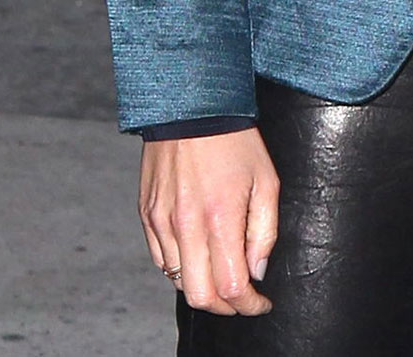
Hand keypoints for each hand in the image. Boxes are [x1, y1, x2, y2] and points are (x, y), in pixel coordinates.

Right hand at [139, 129, 278, 316]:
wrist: (190, 105)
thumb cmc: (234, 140)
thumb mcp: (266, 180)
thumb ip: (265, 231)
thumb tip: (257, 271)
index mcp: (220, 218)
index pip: (232, 287)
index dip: (250, 305)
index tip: (261, 302)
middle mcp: (186, 226)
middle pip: (200, 297)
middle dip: (226, 308)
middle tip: (242, 298)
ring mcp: (161, 222)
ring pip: (178, 281)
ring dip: (203, 286)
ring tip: (222, 270)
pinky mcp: (146, 215)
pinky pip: (161, 260)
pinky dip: (181, 268)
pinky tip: (198, 253)